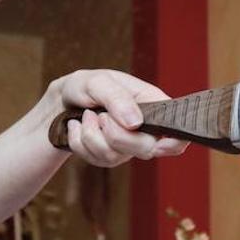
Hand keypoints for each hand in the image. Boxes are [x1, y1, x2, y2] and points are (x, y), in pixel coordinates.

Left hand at [51, 69, 187, 166]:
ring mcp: (128, 146)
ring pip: (115, 155)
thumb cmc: (85, 86)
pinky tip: (78, 127)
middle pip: (145, 149)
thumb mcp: (98, 81)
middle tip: (100, 115)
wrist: (62, 101)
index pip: (177, 130)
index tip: (160, 144)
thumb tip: (136, 123)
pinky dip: (79, 141)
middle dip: (115, 134)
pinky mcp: (110, 157)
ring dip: (91, 134)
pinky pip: (95, 159)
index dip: (175, 142)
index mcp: (153, 105)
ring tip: (86, 115)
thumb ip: (117, 98)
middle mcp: (145, 129)